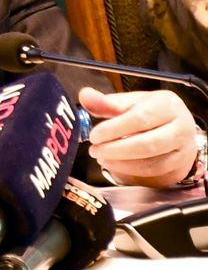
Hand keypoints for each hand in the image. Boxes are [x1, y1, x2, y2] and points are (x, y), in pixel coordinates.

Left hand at [80, 86, 200, 186]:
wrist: (177, 128)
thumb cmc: (151, 112)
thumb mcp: (130, 102)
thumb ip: (106, 102)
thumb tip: (86, 96)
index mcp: (168, 105)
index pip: (140, 118)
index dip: (114, 129)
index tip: (94, 135)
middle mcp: (181, 127)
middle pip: (147, 144)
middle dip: (116, 149)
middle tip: (95, 150)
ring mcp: (184, 149)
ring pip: (152, 162)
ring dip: (121, 163)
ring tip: (101, 158)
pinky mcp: (180, 165)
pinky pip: (154, 173)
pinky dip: (131, 171)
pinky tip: (115, 164)